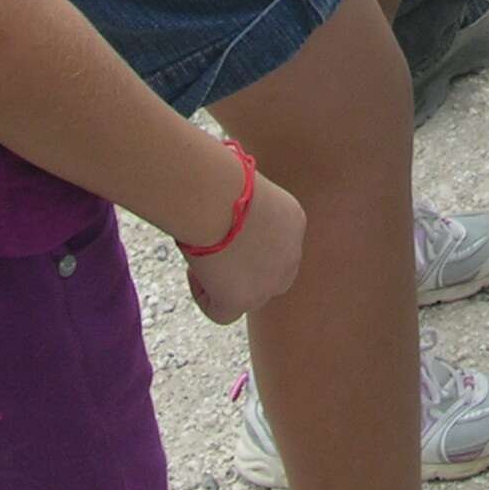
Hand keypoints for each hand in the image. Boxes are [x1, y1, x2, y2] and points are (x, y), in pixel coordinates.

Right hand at [184, 161, 305, 323]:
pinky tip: (194, 272)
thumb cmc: (217, 176)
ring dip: (223, 281)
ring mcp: (270, 282)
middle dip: (242, 266)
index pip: (275, 243)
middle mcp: (290, 255)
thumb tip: (225, 214)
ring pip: (248, 296)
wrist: (215, 194)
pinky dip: (204, 295)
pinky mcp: (244, 300)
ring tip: (201, 256)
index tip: (222, 225)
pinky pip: (222, 313)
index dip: (246, 239)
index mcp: (293, 221)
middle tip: (214, 249)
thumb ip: (243, 207)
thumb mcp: (242, 187)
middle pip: (268, 275)